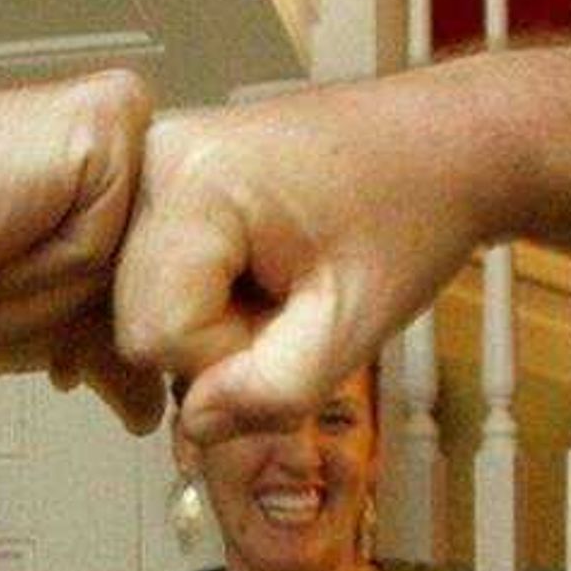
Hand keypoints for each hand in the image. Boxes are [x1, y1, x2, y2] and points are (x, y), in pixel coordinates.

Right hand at [0, 69, 164, 426]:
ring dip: (44, 309)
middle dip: (65, 327)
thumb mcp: (34, 311)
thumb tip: (148, 409)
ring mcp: (120, 121)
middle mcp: (125, 129)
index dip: (83, 331)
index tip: (40, 358)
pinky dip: (39, 276)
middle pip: (138, 276)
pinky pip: (98, 247)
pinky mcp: (103, 129)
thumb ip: (97, 347)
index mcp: (114, 161)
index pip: (140, 275)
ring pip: (122, 269)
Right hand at [113, 84, 495, 441]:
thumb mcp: (355, 319)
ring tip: (267, 292)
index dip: (227, 361)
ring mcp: (152, 165)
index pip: (154, 334)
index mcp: (194, 180)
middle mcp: (154, 160)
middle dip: (209, 344)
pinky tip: (240, 287)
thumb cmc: (412, 209)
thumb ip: (273, 390)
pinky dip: (186, 305)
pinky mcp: (160, 179)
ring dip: (197, 327)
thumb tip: (195, 425)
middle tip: (286, 310)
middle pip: (132, 319)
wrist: (441, 145)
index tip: (294, 329)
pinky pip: (138, 276)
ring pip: (130, 304)